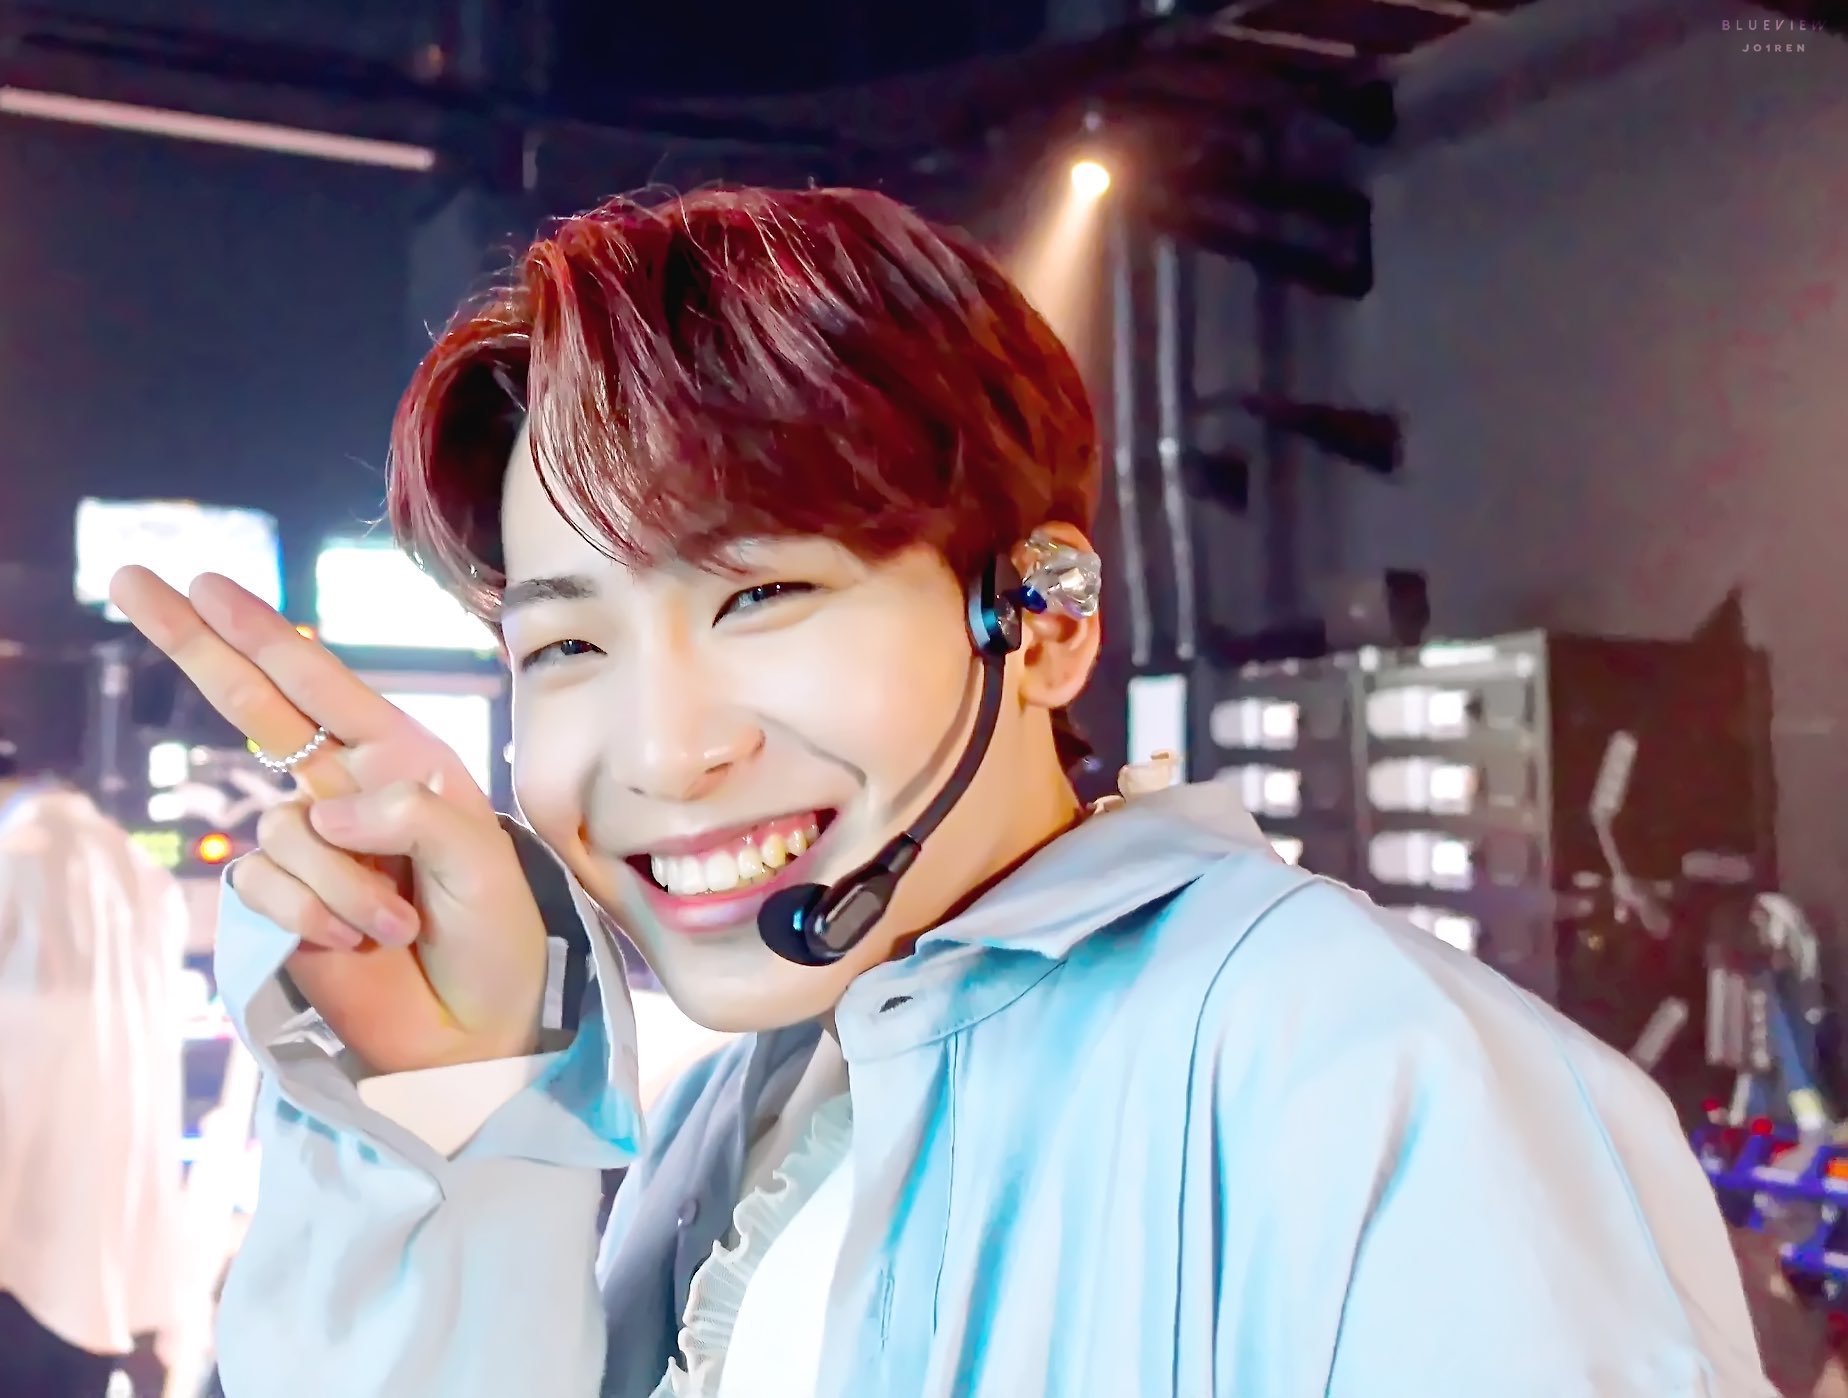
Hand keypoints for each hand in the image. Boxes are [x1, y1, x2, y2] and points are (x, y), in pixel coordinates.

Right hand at [108, 566, 547, 1073]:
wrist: (477, 1024)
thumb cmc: (492, 931)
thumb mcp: (482, 859)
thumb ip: (410, 815)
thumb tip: (322, 810)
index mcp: (400, 760)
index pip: (320, 683)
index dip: (261, 630)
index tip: (206, 582)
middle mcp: (344, 790)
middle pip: (251, 705)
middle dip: (194, 642)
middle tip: (130, 576)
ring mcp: (309, 847)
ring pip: (283, 831)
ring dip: (345, 885)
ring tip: (399, 923)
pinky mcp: (282, 904)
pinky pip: (264, 886)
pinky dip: (315, 917)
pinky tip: (357, 944)